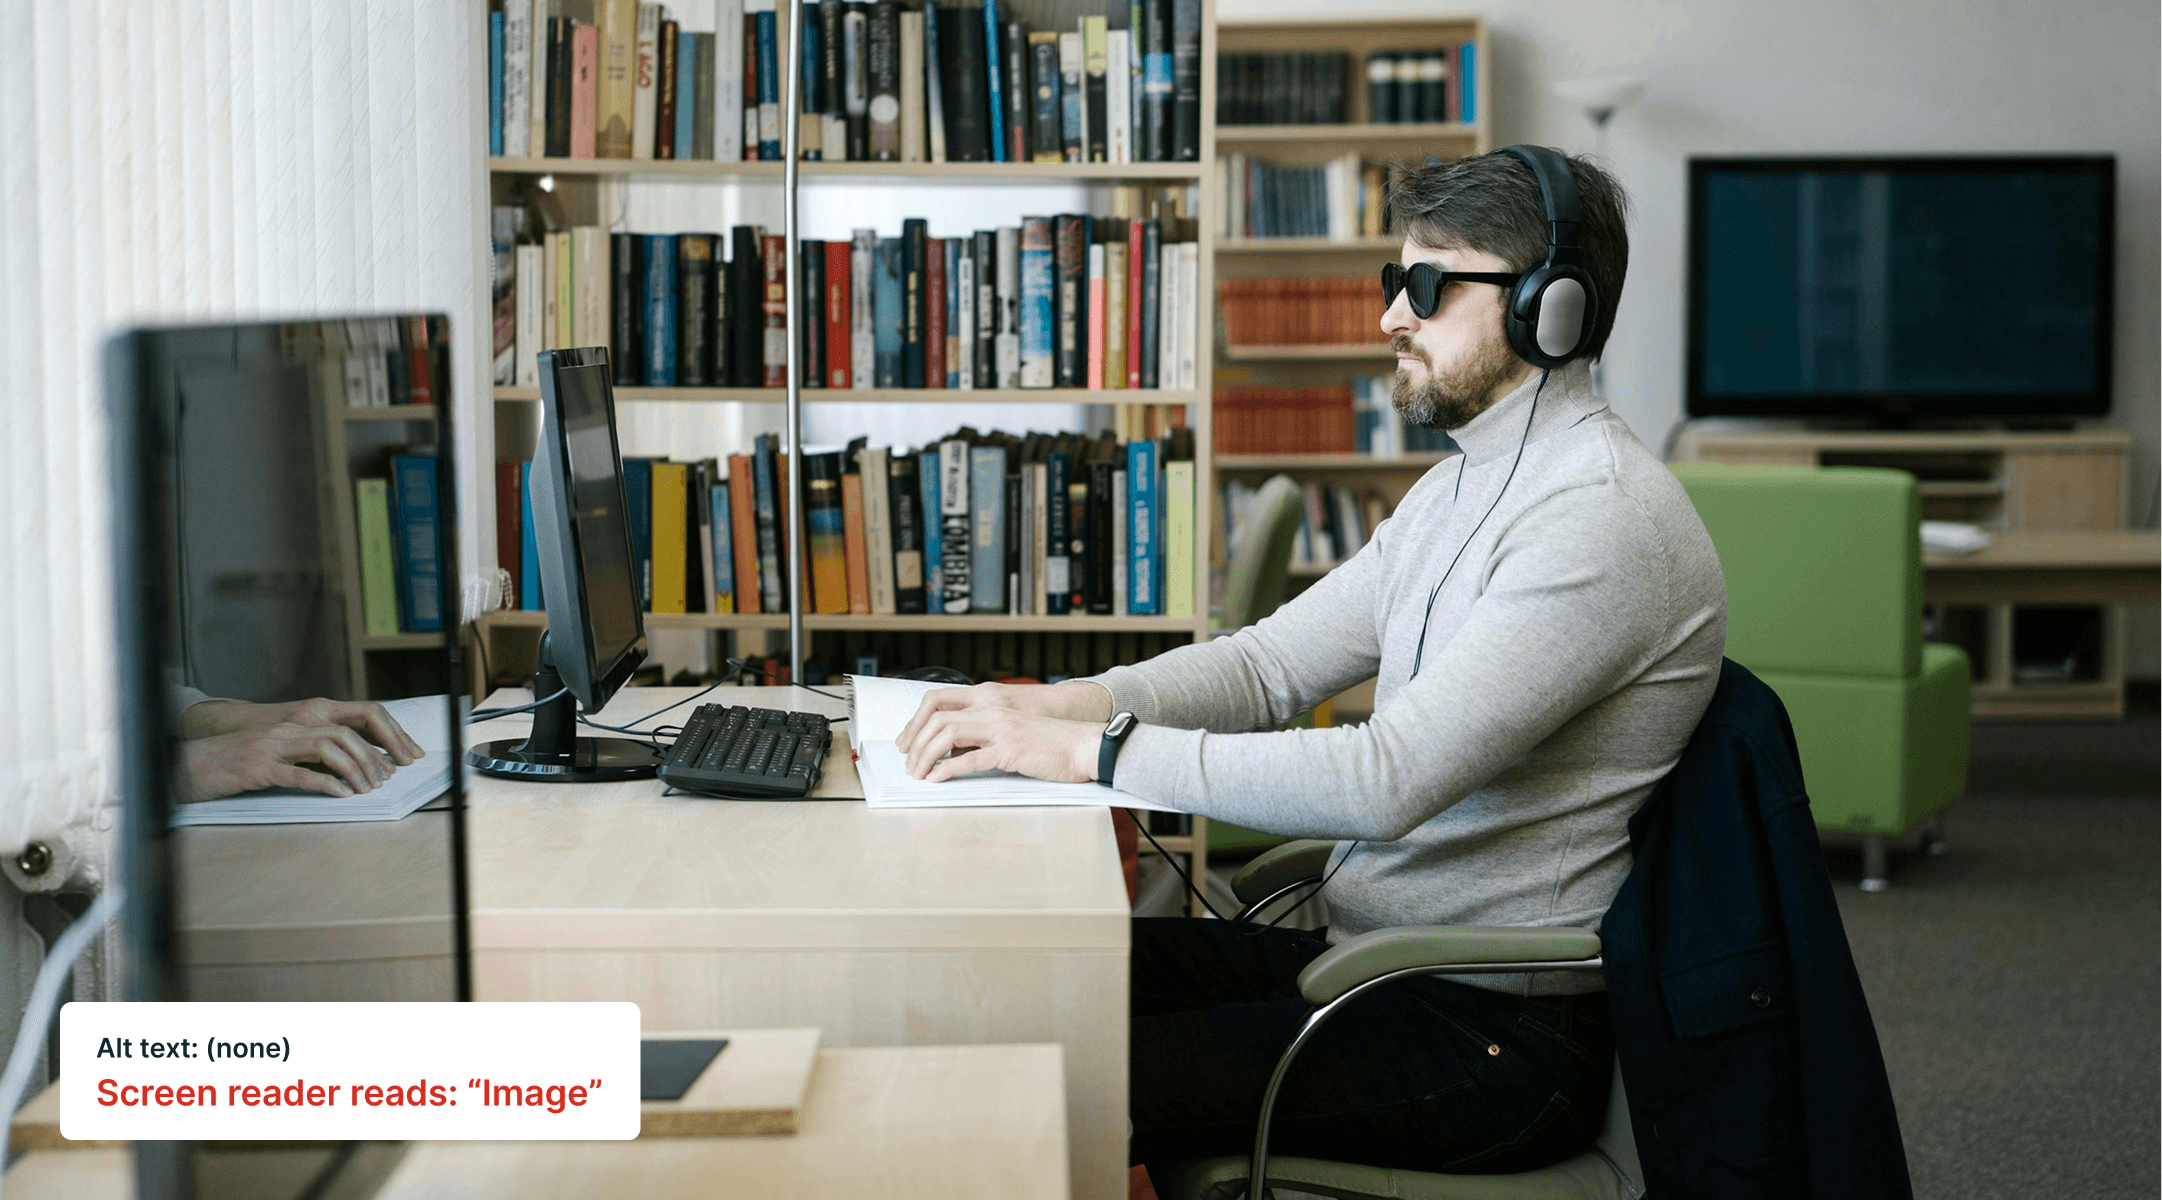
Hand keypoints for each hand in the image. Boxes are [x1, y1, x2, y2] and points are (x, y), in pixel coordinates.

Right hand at [174, 722, 401, 802]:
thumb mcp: (281, 751)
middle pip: (344, 733)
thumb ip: (311, 752)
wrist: (193, 764)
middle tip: (384, 780)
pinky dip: (325, 784)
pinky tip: (341, 795)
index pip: (348, 722)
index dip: (376, 740)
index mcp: (297, 723)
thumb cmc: (240, 762)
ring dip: (353, 770)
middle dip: (371, 756)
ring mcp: (272, 747)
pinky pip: (299, 774)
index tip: (396, 761)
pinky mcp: (258, 768)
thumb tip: (352, 767)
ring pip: (327, 748)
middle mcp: (288, 729)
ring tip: (366, 789)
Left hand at [895, 680, 1111, 754]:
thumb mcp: (1011, 732)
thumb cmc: (1051, 744)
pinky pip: (969, 759)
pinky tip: (938, 780)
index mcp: (990, 705)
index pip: (941, 704)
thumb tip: (955, 752)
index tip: (907, 745)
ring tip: (919, 774)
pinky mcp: (1010, 750)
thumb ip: (984, 736)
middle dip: (915, 743)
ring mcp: (1000, 729)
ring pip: (947, 735)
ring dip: (926, 756)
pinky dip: (947, 771)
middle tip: (908, 765)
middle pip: (938, 719)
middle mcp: (992, 712)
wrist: (1084, 746)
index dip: (917, 724)